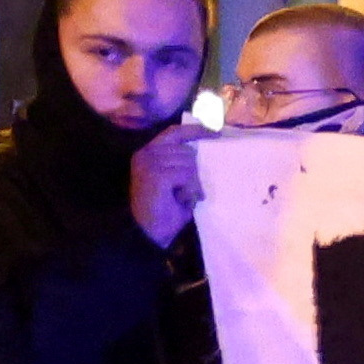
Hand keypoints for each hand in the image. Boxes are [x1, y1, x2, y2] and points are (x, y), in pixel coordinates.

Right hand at [128, 126, 200, 247]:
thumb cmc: (165, 209)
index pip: (174, 132)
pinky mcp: (156, 175)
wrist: (149, 233)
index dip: (195, 130)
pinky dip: (190, 189)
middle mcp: (146, 154)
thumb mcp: (176, 182)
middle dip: (194, 172)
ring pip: (189, 163)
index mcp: (148, 153)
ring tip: (183, 197)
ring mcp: (149, 163)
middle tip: (187, 192)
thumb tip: (204, 151)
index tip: (216, 132)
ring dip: (192, 183)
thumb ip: (184, 164)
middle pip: (187, 151)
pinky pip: (187, 175)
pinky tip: (183, 200)